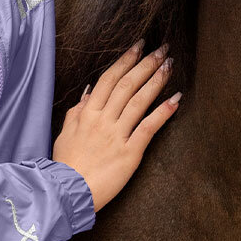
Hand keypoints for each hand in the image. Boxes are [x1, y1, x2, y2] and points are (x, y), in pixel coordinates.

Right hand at [52, 38, 180, 211]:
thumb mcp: (65, 134)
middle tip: (162, 49)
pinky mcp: (130, 153)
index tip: (139, 46)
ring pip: (139, 101)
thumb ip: (77, 111)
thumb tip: (88, 91)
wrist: (68, 193)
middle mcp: (103, 120)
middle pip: (127, 85)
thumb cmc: (65, 166)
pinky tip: (176, 99)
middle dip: (146, 64)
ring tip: (170, 65)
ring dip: (156, 80)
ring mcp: (117, 136)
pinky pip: (148, 128)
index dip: (125, 60)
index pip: (109, 79)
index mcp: (87, 113)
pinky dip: (163, 112)